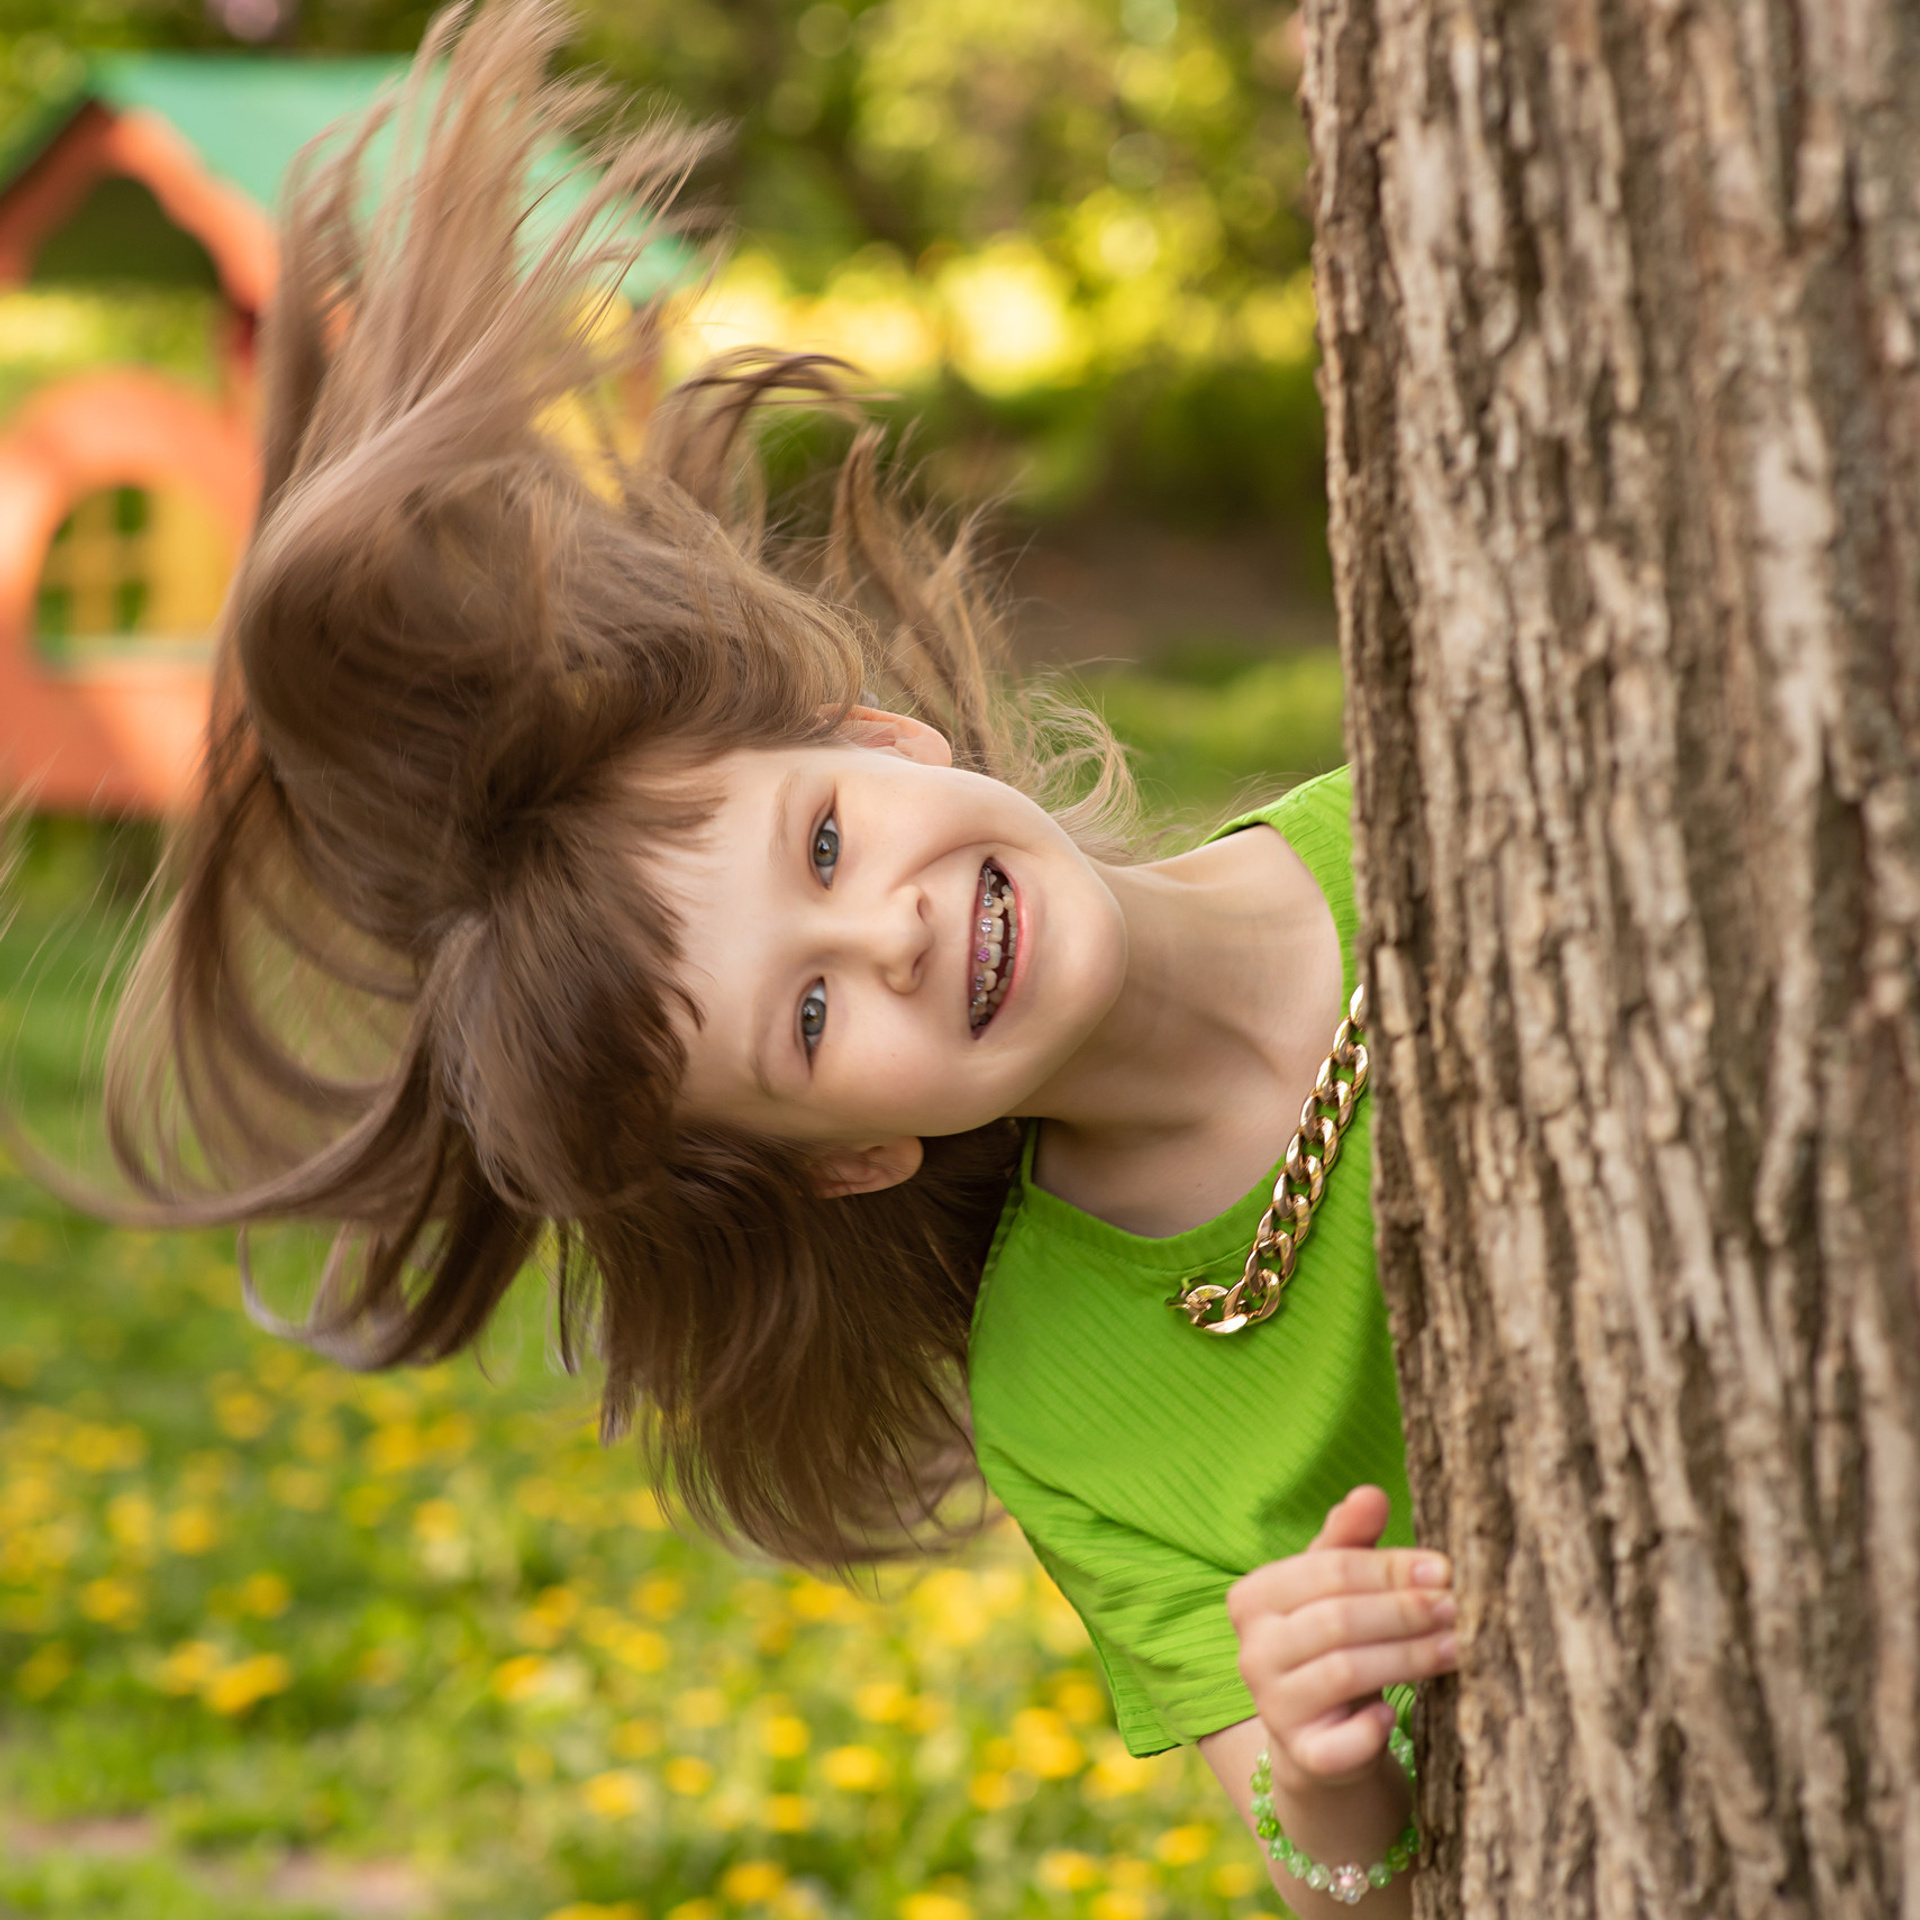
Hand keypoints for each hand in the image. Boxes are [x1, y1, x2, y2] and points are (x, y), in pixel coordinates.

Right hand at [1227, 1486, 1455, 1794]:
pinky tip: (1393, 1716)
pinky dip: (1368, 1730)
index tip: (1444, 1569)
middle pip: (1337, 1619)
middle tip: (1459, 1608)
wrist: (1321, 1733)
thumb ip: (1350, 1540)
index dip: (1390, 1568)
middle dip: (1406, 1611)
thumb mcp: (1336, 1588)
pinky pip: (1335, 1745)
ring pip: (1343, 1672)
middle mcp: (1251, 1649)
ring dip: (1408, 1658)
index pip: (1327, 1569)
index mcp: (1253, 1595)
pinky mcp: (1299, 1757)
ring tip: (1456, 1647)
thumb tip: (1371, 1493)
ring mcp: (1271, 1705)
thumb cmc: (1336, 1642)